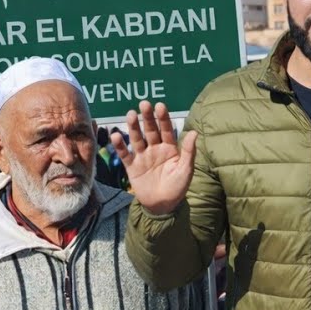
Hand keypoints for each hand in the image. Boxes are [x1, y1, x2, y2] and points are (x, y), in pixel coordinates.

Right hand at [111, 101, 197, 215]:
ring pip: (137, 138)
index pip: (167, 129)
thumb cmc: (178, 187)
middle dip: (147, 117)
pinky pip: (125, 154)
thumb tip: (194, 132)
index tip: (160, 105)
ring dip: (133, 127)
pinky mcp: (132, 166)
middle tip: (144, 104)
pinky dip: (120, 145)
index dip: (163, 118)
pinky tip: (116, 135)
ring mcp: (143, 156)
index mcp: (170, 148)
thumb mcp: (186, 170)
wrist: (163, 206)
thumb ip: (189, 151)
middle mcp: (155, 149)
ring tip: (131, 114)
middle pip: (150, 130)